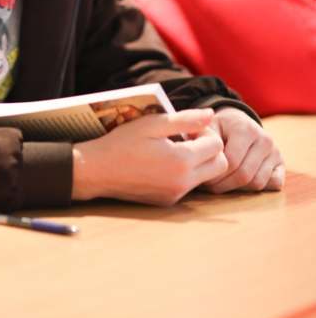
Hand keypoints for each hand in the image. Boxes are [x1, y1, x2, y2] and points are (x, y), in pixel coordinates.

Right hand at [72, 108, 227, 206]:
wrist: (97, 171)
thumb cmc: (122, 143)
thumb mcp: (152, 124)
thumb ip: (185, 120)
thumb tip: (210, 115)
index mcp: (182, 161)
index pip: (217, 146)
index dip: (206, 132)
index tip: (187, 128)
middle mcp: (183, 182)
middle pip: (220, 166)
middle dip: (210, 149)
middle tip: (187, 138)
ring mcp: (175, 195)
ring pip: (205, 177)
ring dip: (197, 162)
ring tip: (172, 149)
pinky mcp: (167, 202)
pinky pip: (187, 186)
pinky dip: (183, 173)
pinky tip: (162, 162)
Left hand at [202, 107, 283, 193]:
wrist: (235, 122)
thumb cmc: (217, 129)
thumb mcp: (206, 129)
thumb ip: (201, 139)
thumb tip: (198, 152)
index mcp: (244, 128)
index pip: (231, 162)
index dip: (215, 175)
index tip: (203, 177)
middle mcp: (264, 138)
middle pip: (244, 175)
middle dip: (224, 185)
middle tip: (210, 186)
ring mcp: (275, 151)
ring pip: (257, 182)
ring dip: (237, 188)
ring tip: (221, 183)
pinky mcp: (281, 163)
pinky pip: (272, 184)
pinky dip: (256, 188)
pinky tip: (239, 182)